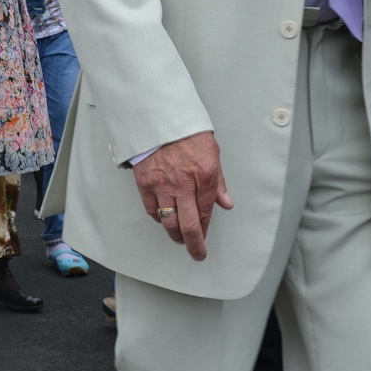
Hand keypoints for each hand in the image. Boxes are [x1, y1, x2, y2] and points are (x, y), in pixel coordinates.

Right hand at [132, 131, 232, 260]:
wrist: (158, 116)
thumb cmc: (186, 132)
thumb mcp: (212, 152)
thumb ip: (218, 181)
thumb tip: (226, 203)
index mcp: (204, 175)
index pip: (206, 214)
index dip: (206, 231)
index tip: (205, 241)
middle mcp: (183, 184)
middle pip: (188, 226)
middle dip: (194, 245)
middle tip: (196, 254)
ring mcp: (162, 185)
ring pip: (169, 222)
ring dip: (175, 235)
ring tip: (179, 239)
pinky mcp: (145, 183)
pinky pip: (152, 210)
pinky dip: (159, 218)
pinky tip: (164, 219)